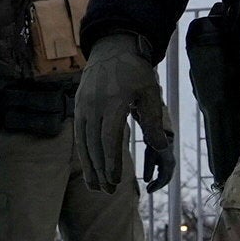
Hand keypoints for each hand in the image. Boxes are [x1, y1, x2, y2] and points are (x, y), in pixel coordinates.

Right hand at [75, 29, 160, 192]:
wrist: (112, 49)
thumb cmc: (135, 72)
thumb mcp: (151, 93)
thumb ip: (154, 121)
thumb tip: (161, 147)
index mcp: (113, 103)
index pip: (109, 139)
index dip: (110, 162)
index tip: (114, 180)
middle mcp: (94, 106)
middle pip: (94, 146)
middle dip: (100, 171)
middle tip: (107, 191)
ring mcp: (83, 106)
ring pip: (83, 143)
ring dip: (89, 166)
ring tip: (96, 186)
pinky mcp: (78, 106)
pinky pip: (79, 135)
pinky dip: (83, 153)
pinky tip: (89, 166)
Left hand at [139, 120, 177, 192]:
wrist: (157, 125)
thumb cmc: (153, 139)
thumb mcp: (149, 153)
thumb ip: (148, 166)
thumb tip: (146, 180)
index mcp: (168, 161)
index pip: (164, 178)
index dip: (157, 186)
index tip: (148, 191)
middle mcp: (170, 161)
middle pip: (166, 177)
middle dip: (158, 185)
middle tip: (148, 190)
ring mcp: (169, 158)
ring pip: (166, 173)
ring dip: (159, 180)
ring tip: (150, 186)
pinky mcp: (165, 155)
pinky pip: (164, 168)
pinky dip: (159, 174)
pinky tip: (153, 176)